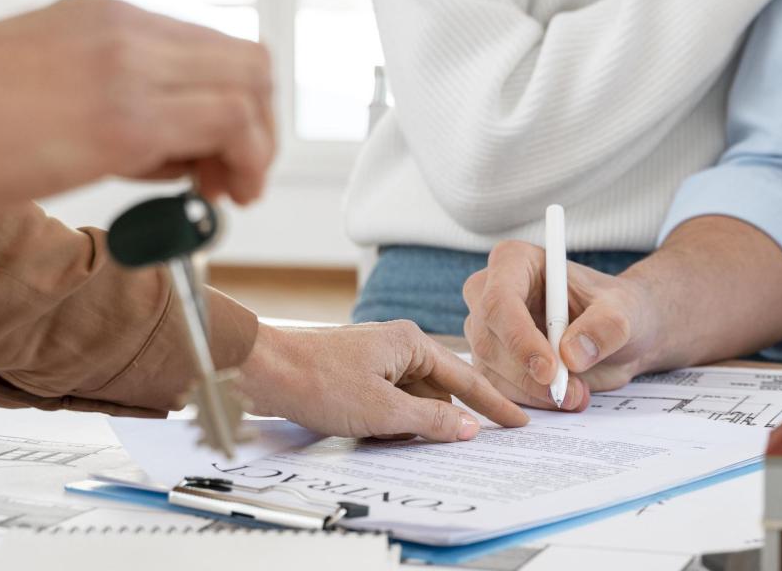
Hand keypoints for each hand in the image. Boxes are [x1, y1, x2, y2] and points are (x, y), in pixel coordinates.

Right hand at [0, 0, 275, 211]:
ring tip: (224, 193)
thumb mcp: (36, 84)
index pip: (207, 47)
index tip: (215, 154)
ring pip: (249, 85)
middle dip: (257, 125)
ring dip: (255, 147)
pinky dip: (245, 161)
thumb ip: (101, 100)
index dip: (230, 103)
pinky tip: (214, 196)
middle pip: (245, 60)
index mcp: (100, 15)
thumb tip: (159, 150)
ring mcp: (130, 66)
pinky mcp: (127, 116)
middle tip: (232, 179)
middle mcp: (125, 27)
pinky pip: (228, 123)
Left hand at [238, 321, 528, 440]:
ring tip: (407, 437)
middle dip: (446, 417)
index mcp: (411, 342)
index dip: (494, 403)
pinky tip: (382, 434)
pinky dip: (393, 421)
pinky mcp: (358, 374)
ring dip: (414, 422)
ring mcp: (377, 359)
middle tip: (468, 437)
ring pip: (413, 398)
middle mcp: (398, 345)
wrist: (263, 371)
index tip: (518, 421)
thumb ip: (431, 420)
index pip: (466, 378)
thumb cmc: (316, 380)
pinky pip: (391, 401)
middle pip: (440, 389)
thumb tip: (467, 429)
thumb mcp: (383, 410)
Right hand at [462, 241, 662, 410]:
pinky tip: (562, 398)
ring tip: (578, 392)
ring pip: (490, 371)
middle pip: (489, 340)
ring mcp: (485, 330)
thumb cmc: (616, 310)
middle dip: (528, 375)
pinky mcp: (490, 362)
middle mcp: (489, 293)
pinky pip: (495, 391)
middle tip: (572, 392)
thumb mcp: (623, 312)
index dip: (520, 339)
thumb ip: (604, 327)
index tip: (550, 370)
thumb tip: (571, 354)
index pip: (500, 300)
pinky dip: (527, 403)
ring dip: (534, 393)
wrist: (617, 336)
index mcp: (515, 262)